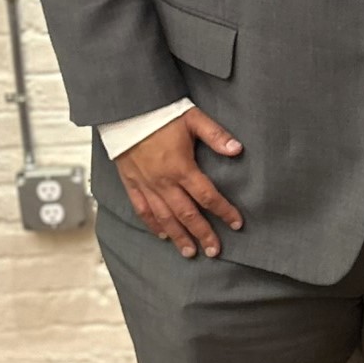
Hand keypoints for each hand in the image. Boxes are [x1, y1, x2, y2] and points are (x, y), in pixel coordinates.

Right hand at [115, 109, 243, 258]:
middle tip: (215, 251)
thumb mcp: (193, 119)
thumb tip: (238, 149)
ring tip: (190, 252)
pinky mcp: (131, 183)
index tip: (237, 224)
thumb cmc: (161, 113)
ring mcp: (146, 185)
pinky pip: (142, 209)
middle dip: (203, 234)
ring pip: (164, 218)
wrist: (126, 110)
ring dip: (179, 237)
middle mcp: (163, 181)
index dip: (224, 211)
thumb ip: (216, 135)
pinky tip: (162, 235)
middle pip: (187, 214)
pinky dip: (152, 224)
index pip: (207, 196)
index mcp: (181, 167)